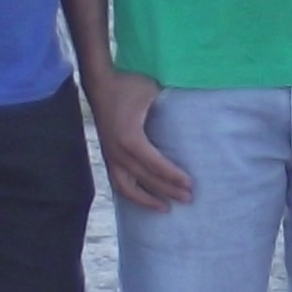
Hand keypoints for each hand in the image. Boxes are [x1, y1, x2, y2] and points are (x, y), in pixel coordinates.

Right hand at [90, 71, 192, 211]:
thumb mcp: (152, 91)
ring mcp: (110, 156)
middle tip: (188, 199)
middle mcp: (118, 152)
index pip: (155, 165)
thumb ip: (169, 106)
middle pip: (146, 179)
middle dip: (168, 191)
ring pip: (127, 188)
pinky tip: (143, 200)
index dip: (173, 177)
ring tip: (165, 209)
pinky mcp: (107, 155)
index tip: (190, 184)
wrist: (99, 83)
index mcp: (130, 139)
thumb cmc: (128, 85)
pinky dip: (130, 194)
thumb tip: (192, 116)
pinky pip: (117, 182)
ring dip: (147, 200)